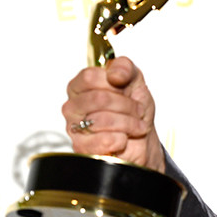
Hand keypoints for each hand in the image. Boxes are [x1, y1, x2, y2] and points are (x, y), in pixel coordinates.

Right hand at [61, 57, 165, 172]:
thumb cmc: (134, 111)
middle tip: (137, 110)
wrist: (143, 140)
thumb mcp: (136, 81)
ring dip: (129, 123)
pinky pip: (105, 140)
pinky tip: (124, 138)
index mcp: (81, 86)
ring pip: (103, 119)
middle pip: (98, 98)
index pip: (89, 77)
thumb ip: (125, 67)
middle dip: (127, 105)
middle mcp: (73, 106)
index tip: (126, 89)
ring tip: (135, 125)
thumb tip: (115, 73)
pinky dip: (122, 139)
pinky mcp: (82, 148)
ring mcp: (74, 128)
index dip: (114, 83)